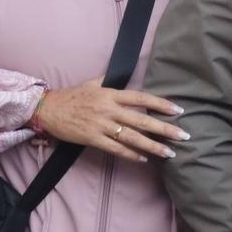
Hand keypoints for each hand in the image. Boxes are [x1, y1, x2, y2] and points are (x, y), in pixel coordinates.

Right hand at [35, 78, 187, 162]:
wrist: (47, 109)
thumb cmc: (70, 96)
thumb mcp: (91, 83)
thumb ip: (108, 80)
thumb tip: (121, 73)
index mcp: (109, 94)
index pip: (140, 98)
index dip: (160, 104)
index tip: (178, 110)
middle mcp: (107, 109)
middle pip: (141, 120)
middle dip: (165, 128)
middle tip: (184, 136)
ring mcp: (100, 124)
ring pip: (132, 137)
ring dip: (153, 146)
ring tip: (170, 153)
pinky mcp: (92, 138)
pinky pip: (115, 148)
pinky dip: (131, 154)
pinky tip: (143, 159)